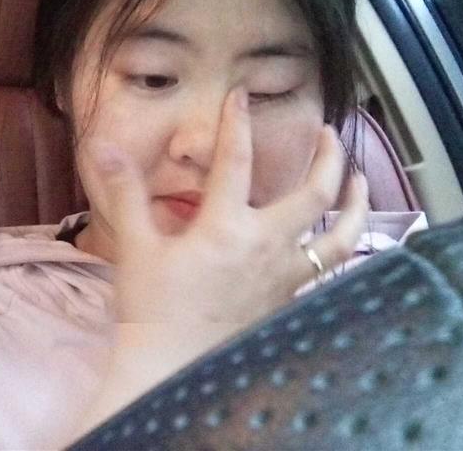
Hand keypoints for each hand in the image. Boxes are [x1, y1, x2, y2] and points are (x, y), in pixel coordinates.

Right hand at [88, 88, 368, 330]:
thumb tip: (102, 146)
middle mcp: (266, 245)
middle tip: (329, 131)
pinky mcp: (289, 299)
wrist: (171, 366)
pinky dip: (342, 248)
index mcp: (225, 226)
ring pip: (341, 236)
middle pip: (316, 193)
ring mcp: (285, 276)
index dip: (237, 123)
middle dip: (328, 156)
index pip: (236, 160)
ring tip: (360, 181)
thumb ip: (125, 192)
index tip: (240, 96)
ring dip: (356, 204)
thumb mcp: (136, 245)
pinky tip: (339, 240)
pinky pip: (329, 269)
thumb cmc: (152, 307)